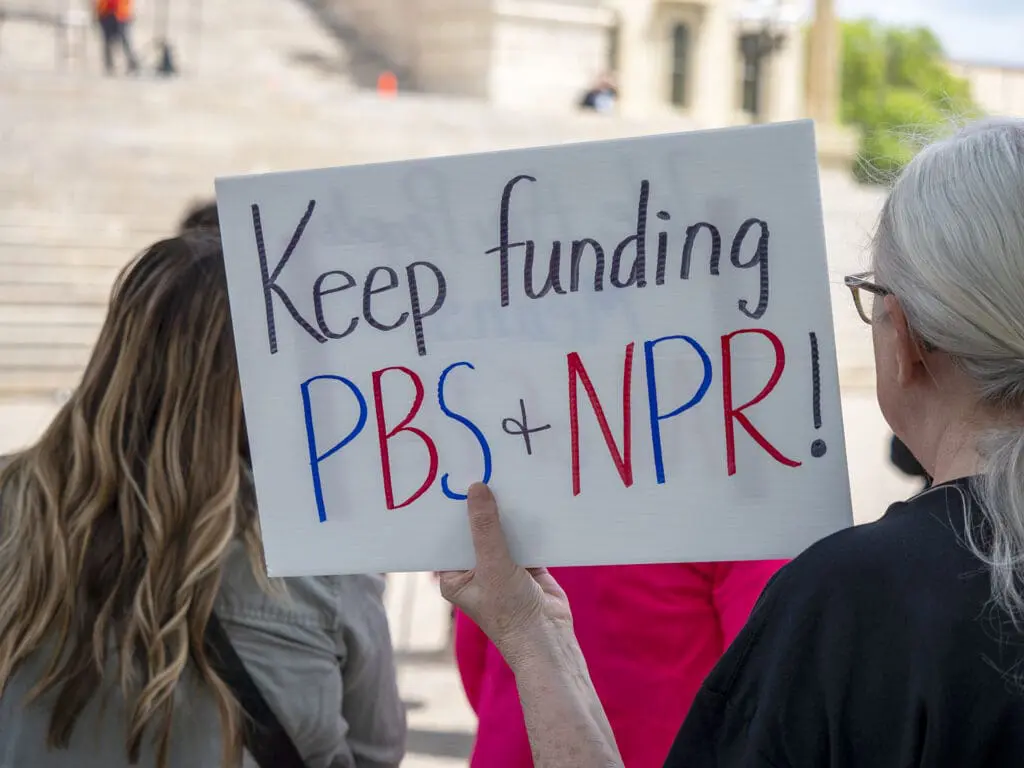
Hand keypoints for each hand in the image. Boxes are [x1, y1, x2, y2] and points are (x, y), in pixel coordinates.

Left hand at [439, 483, 571, 662]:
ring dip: (505, 512)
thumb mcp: (493, 565)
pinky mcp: (527, 564)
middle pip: (476, 531)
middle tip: (479, 471)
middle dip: (480, 508)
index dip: (450, 512)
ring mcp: (502, 566)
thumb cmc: (509, 612)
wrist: (549, 638)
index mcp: (455, 576)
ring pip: (501, 532)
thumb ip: (486, 527)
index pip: (449, 537)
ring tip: (503, 477)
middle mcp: (476, 570)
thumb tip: (476, 488)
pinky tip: (529, 498)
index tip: (452, 482)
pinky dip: (527, 522)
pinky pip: (524, 536)